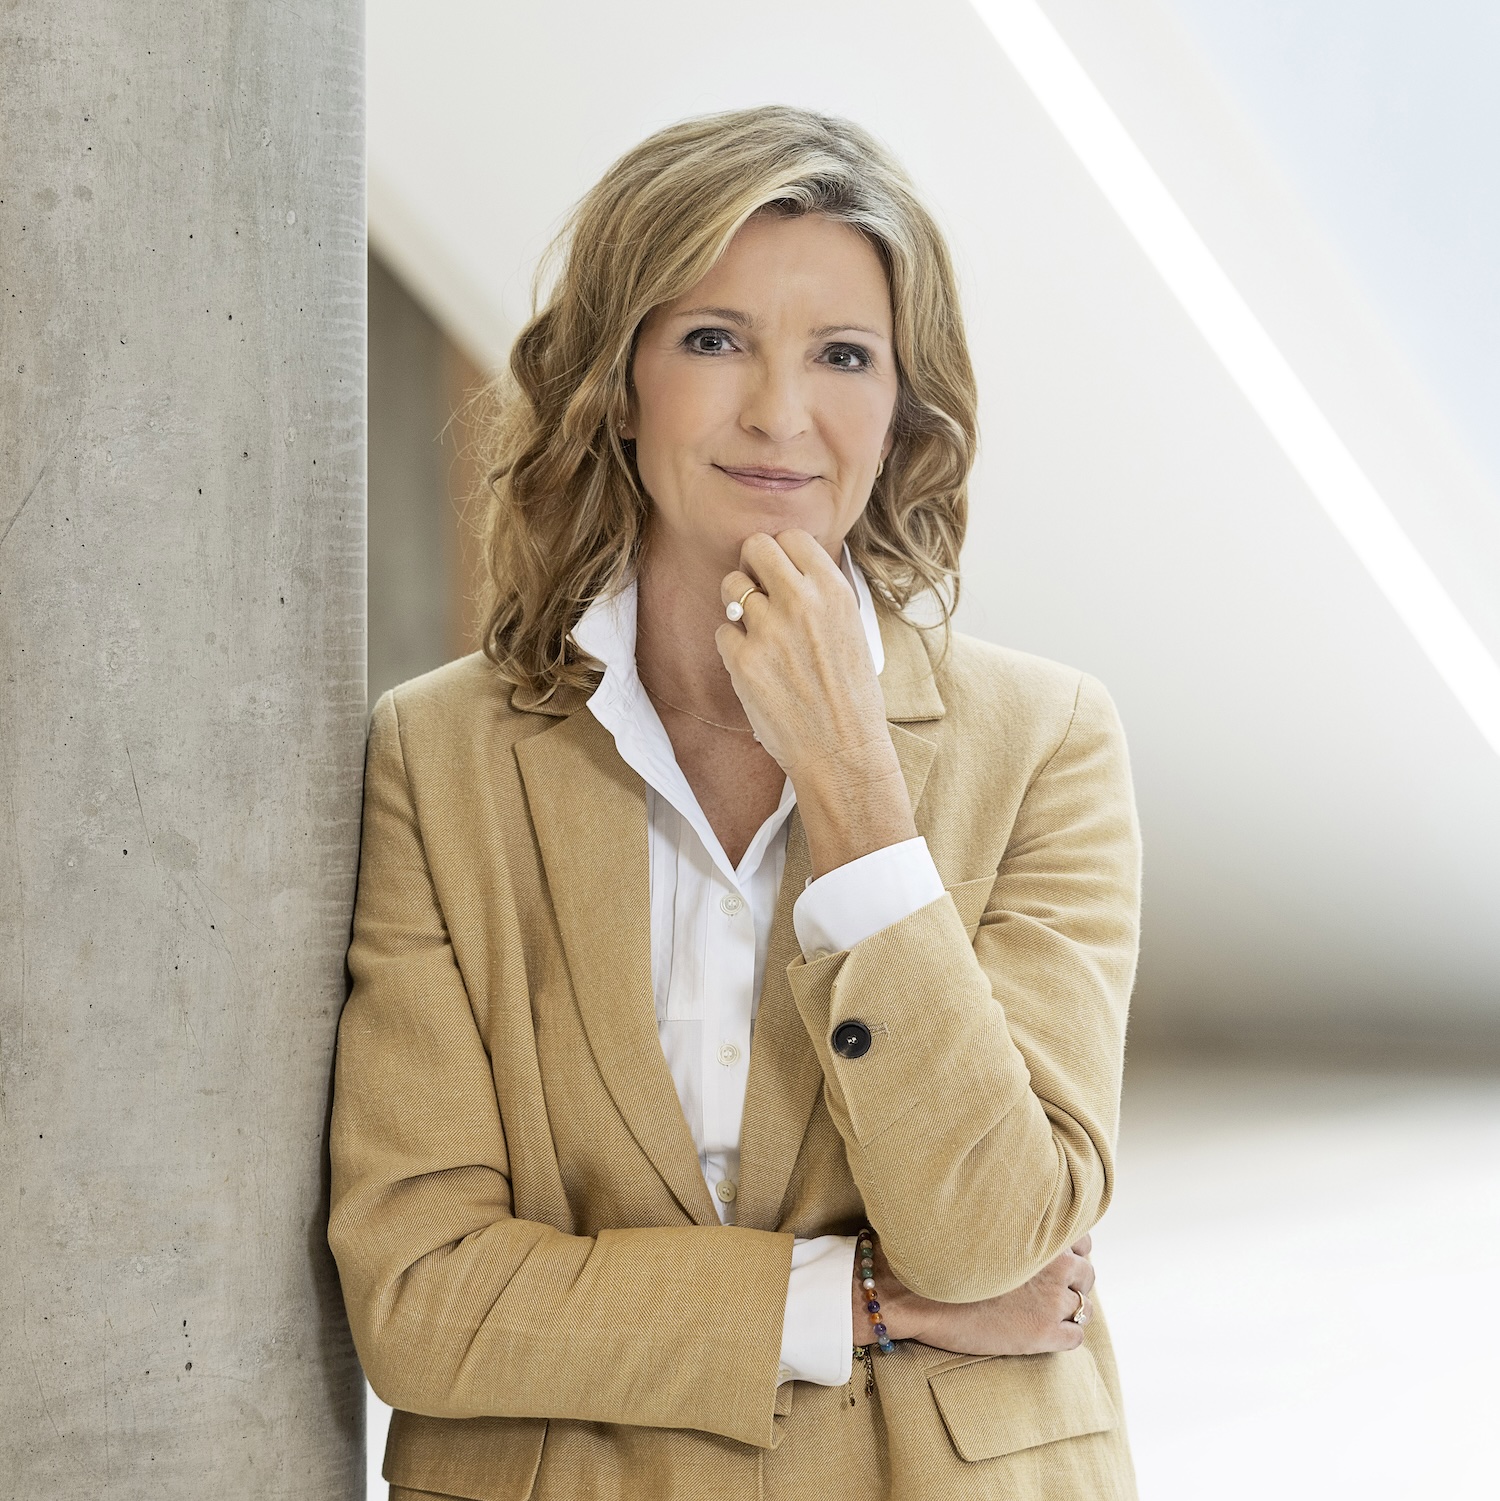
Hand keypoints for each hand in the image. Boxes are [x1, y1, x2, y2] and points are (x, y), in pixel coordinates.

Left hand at [716, 530, 915, 876]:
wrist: (843, 752)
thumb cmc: (851, 696)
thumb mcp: (852, 629)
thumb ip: (821, 595)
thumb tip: (789, 566)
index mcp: (834, 591)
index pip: (792, 537)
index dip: (782, 554)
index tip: (781, 573)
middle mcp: (801, 603)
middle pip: (755, 547)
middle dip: (752, 565)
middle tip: (758, 590)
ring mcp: (768, 630)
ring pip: (732, 586)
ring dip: (738, 604)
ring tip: (757, 632)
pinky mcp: (743, 661)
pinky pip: (722, 632)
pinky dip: (733, 647)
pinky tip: (755, 667)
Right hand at [854, 1235, 1095, 1355]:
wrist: (916, 1292)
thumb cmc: (939, 1251)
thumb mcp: (981, 1220)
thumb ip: (1012, 1220)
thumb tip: (1021, 1219)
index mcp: (1042, 1230)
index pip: (1082, 1239)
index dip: (1068, 1250)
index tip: (1052, 1257)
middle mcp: (1055, 1264)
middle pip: (1087, 1273)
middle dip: (1072, 1279)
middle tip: (1048, 1286)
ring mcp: (1052, 1300)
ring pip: (1084, 1305)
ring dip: (1069, 1307)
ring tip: (1044, 1309)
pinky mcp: (1044, 1333)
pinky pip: (1076, 1337)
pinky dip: (1064, 1334)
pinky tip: (1042, 1331)